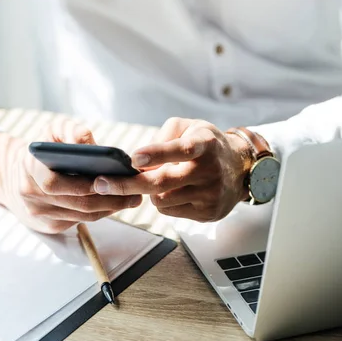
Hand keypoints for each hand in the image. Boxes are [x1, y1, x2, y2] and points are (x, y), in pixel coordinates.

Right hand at [0, 118, 141, 233]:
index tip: (110, 178)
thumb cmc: (42, 151)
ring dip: (110, 209)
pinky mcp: (48, 226)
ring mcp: (38, 214)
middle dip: (108, 199)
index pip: (54, 184)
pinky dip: (101, 214)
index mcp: (28, 168)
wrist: (15, 177)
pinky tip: (117, 204)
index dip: (83, 184)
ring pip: (81, 215)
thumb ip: (69, 131)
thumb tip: (86, 140)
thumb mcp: (52, 132)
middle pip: (75, 203)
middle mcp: (30, 194)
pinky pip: (79, 222)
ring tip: (133, 198)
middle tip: (135, 191)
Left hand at [93, 117, 252, 221]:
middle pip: (162, 183)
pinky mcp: (208, 213)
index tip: (133, 158)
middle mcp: (210, 170)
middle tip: (101, 183)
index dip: (157, 153)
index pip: (180, 149)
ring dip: (149, 192)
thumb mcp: (189, 127)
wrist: (240, 168)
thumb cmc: (206, 144)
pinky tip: (171, 191)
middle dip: (128, 185)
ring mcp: (210, 195)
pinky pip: (170, 212)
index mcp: (204, 144)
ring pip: (162, 200)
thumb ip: (164, 136)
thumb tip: (139, 158)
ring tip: (156, 180)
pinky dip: (163, 202)